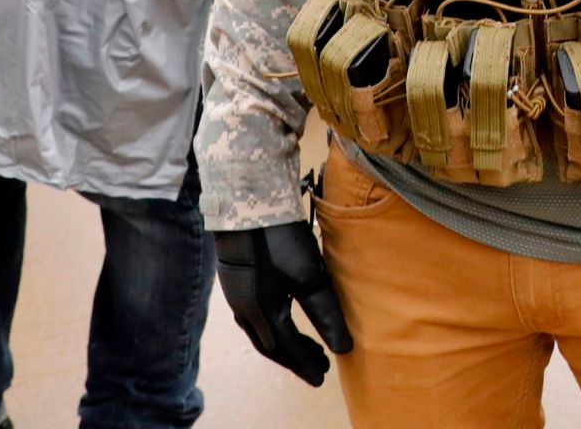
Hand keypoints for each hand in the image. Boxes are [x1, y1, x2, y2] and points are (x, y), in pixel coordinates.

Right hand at [214, 223, 352, 386]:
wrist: (245, 202)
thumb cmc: (279, 239)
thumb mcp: (309, 276)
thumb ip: (326, 313)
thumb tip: (344, 347)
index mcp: (261, 313)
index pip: (287, 349)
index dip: (306, 364)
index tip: (322, 378)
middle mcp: (244, 310)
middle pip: (271, 346)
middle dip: (295, 358)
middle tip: (319, 365)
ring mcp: (236, 296)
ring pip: (261, 333)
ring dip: (284, 344)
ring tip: (308, 346)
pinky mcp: (235, 280)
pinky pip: (254, 318)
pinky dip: (272, 328)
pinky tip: (283, 319)